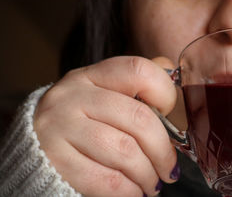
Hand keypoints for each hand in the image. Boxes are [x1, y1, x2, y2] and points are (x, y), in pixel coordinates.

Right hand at [34, 56, 178, 196]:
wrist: (33, 145)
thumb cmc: (83, 120)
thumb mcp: (103, 93)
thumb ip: (137, 86)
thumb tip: (175, 84)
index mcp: (92, 76)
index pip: (138, 70)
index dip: (164, 92)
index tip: (170, 115)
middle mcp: (73, 96)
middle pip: (138, 117)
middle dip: (162, 149)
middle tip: (170, 167)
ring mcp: (60, 127)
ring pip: (124, 151)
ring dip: (147, 173)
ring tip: (153, 182)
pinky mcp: (55, 160)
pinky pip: (105, 179)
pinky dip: (128, 190)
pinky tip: (134, 191)